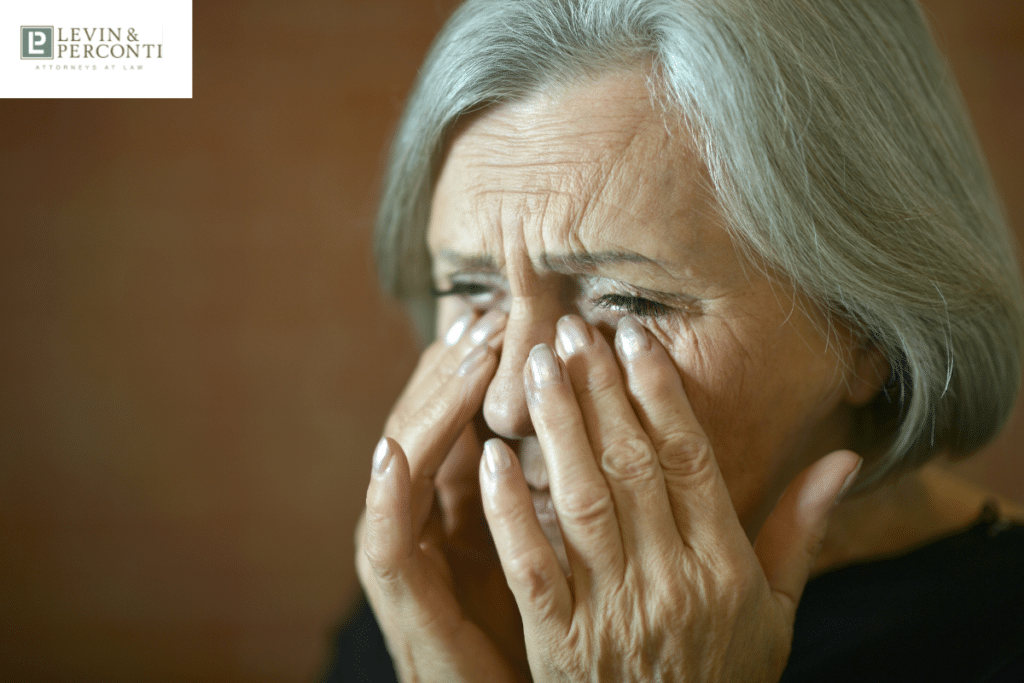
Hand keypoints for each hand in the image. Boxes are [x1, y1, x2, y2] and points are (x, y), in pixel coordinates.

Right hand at [355, 310, 530, 682]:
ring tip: (457, 359)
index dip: (479, 363)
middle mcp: (418, 513)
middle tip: (483, 315)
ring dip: (428, 410)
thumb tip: (573, 404)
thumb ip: (535, 474)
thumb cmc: (528, 616)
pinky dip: (386, 495)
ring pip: (402, 465)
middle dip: (454, 369)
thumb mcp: (537, 533)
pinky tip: (393, 453)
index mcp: (453, 496)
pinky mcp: (400, 596)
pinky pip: (386, 542)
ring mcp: (402, 550)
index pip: (458, 413)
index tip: (506, 313)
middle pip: (428, 423)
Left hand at [478, 315, 860, 681]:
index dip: (659, 393)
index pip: (690, 459)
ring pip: (581, 501)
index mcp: (725, 566)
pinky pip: (531, 564)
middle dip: (600, 390)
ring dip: (557, 428)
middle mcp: (671, 580)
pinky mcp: (559, 640)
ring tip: (536, 365)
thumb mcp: (780, 611)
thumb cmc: (725, 674)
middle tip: (572, 330)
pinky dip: (510, 508)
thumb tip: (846, 460)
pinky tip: (492, 455)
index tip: (632, 338)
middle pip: (631, 465)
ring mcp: (612, 610)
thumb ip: (802, 530)